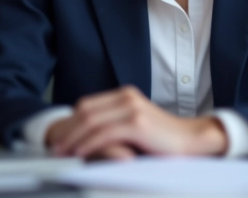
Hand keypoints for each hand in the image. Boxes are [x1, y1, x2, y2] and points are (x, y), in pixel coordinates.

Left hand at [47, 86, 227, 158]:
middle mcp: (127, 97)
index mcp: (125, 94)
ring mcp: (132, 108)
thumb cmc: (164, 138)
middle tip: (55, 147)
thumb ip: (115, 124)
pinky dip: (88, 144)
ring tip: (63, 152)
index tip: (60, 138)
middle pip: (86, 111)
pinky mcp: (137, 123)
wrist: (191, 139)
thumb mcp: (136, 124)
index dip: (70, 122)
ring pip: (91, 122)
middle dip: (67, 131)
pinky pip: (104, 134)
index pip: (88, 105)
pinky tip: (80, 152)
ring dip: (73, 139)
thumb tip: (89, 136)